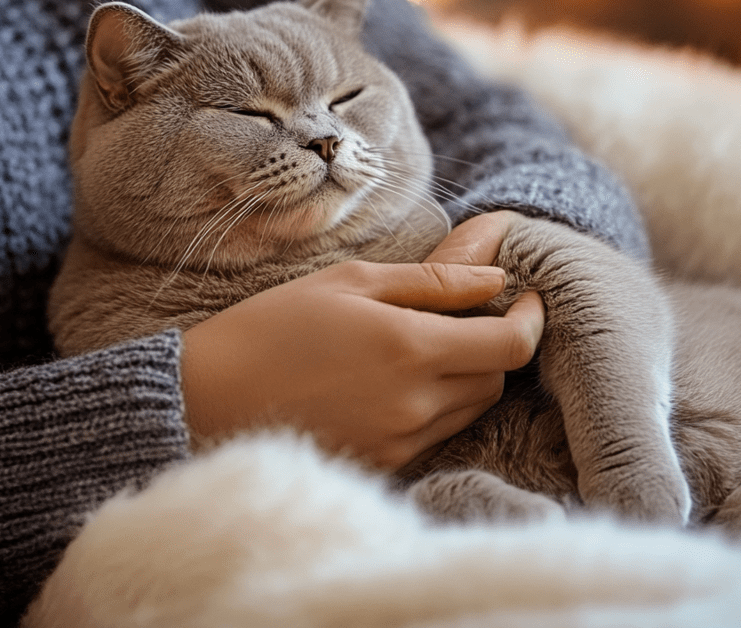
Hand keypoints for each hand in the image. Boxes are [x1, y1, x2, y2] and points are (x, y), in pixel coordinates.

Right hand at [180, 214, 543, 468]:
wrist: (207, 398)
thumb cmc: (274, 326)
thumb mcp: (353, 281)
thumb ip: (434, 280)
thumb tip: (496, 276)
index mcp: (411, 348)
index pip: (512, 345)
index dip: (533, 320)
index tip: (528, 297)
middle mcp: (415, 403)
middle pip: (497, 378)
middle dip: (496, 343)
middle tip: (466, 314)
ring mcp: (400, 441)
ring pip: (470, 407)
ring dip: (468, 373)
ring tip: (423, 345)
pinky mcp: (383, 464)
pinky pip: (437, 433)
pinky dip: (436, 403)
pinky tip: (396, 380)